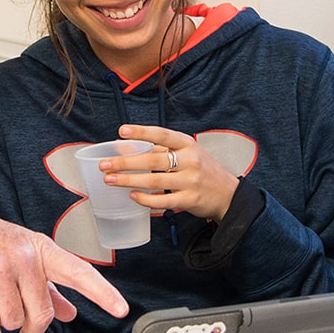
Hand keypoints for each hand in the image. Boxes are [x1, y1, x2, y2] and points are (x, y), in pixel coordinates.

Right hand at [0, 196, 127, 332]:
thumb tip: (70, 312)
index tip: (122, 310)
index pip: (79, 273)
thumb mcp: (22, 253)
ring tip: (1, 315)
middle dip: (34, 330)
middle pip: (42, 312)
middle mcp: (24, 257)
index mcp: (40, 248)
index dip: (103, 293)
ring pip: (15, 320)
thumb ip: (48, 284)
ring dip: (9, 328)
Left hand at [108, 124, 238, 222]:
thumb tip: (126, 147)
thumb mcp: (186, 153)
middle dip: (125, 162)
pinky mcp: (190, 200)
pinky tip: (133, 196)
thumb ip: (160, 150)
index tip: (121, 132)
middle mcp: (190, 160)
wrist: (228, 193)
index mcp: (188, 144)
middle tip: (105, 165)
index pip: (162, 134)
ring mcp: (191, 181)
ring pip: (154, 180)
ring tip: (110, 180)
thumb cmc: (202, 170)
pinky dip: (145, 199)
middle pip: (153, 159)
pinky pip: (163, 200)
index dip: (141, 132)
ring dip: (129, 180)